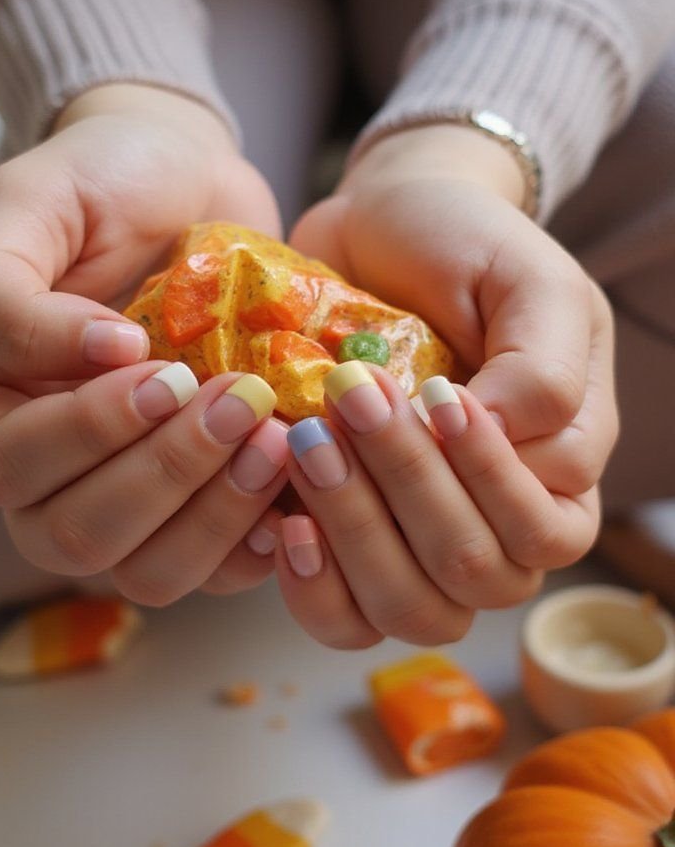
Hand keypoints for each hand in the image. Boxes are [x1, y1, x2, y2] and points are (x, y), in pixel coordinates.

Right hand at [0, 84, 285, 600]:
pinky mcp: (200, 503)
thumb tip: (94, 360)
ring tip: (275, 439)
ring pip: (150, 570)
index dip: (91, 429)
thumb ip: (6, 289)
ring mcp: (127, 498)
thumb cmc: (98, 185)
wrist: (186, 179)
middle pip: (81, 537)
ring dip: (216, 516)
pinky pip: (220, 566)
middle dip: (167, 475)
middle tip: (242, 403)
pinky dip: (260, 539)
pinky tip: (296, 481)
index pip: (14, 465)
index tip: (163, 365)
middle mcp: (48, 474)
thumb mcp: (26, 204)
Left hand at [278, 126, 616, 647]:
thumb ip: (542, 362)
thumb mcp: (525, 277)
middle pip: (476, 576)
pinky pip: (345, 621)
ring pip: (413, 611)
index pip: (542, 527)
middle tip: (348, 398)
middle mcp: (500, 520)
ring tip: (308, 447)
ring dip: (357, 537)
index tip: (435, 391)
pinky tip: (285, 524)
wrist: (374, 226)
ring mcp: (421, 543)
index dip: (486, 475)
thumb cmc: (461, 245)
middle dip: (407, 489)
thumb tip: (501, 440)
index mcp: (562, 466)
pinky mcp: (348, 546)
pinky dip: (314, 588)